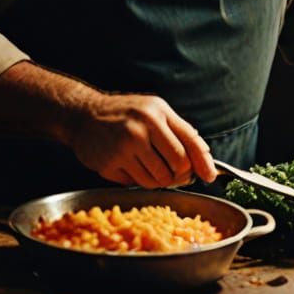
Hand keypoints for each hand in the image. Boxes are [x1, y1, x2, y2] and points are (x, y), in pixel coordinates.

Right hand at [67, 92, 216, 187]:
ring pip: (159, 180)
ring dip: (161, 180)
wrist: (84, 115)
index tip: (209, 176)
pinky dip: (141, 180)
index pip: (189, 143)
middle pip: (177, 166)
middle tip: (177, 174)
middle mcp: (141, 128)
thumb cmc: (125, 113)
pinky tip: (133, 167)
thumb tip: (205, 159)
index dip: (203, 163)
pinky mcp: (110, 164)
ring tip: (152, 168)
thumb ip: (180, 130)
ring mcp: (124, 147)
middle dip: (181, 175)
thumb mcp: (154, 109)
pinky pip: (137, 184)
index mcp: (156, 112)